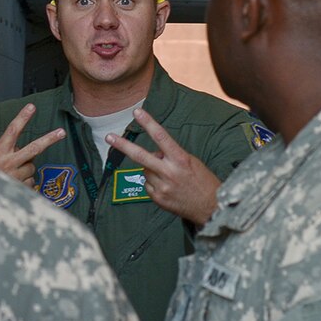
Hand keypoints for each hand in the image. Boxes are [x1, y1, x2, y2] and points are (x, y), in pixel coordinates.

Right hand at [0, 103, 66, 188]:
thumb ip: (9, 152)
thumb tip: (28, 153)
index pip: (12, 130)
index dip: (22, 118)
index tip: (31, 107)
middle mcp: (8, 162)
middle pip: (33, 148)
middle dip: (49, 139)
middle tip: (61, 132)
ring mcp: (15, 175)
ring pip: (32, 167)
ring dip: (26, 170)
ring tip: (12, 174)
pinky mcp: (21, 187)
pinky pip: (31, 181)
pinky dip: (25, 182)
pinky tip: (14, 183)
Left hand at [110, 109, 221, 226]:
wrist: (212, 208)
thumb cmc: (204, 182)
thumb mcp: (192, 162)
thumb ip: (171, 156)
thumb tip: (154, 155)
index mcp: (181, 160)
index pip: (161, 137)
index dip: (148, 123)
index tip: (137, 112)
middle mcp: (170, 173)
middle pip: (141, 156)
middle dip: (123, 145)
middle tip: (108, 136)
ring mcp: (162, 187)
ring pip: (145, 170)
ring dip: (152, 169)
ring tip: (170, 176)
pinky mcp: (158, 199)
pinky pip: (148, 185)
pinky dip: (154, 183)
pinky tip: (168, 187)